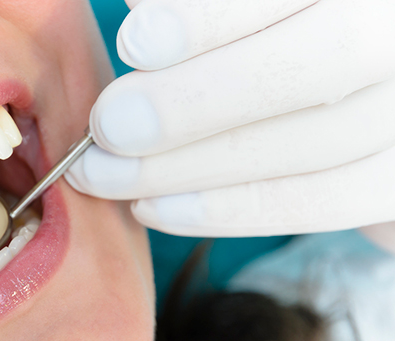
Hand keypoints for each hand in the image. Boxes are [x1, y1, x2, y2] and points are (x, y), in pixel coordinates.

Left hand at [67, 0, 394, 236]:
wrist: (342, 99)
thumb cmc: (263, 40)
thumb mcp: (236, 17)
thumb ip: (190, 10)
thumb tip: (135, 19)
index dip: (211, 17)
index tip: (134, 43)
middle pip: (328, 58)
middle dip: (198, 100)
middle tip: (109, 127)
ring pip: (320, 140)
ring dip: (194, 167)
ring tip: (108, 175)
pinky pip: (325, 201)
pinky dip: (231, 211)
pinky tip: (155, 209)